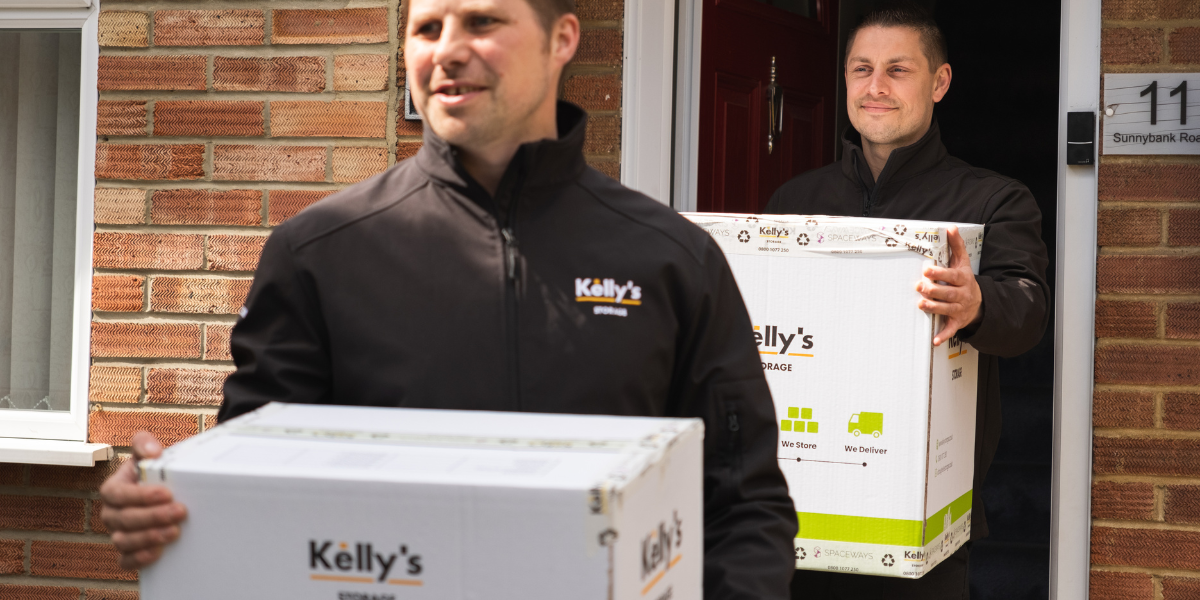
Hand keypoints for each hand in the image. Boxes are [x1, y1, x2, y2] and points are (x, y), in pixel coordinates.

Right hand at [99, 431, 186, 569]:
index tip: (166, 493)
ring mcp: (118, 534)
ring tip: (174, 532)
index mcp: (113, 490)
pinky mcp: (128, 551)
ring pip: (124, 541)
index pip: (118, 494)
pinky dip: (139, 559)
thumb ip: (144, 443)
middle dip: (153, 516)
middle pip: (125, 519)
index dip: (141, 495)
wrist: (165, 491)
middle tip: (179, 511)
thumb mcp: (146, 454)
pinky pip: (126, 561)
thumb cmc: (152, 474)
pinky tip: (157, 553)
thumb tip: (151, 450)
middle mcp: (112, 514)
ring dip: (149, 538)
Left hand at [916, 226, 981, 345]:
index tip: (927, 269)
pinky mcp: (958, 321)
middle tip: (920, 287)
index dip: (940, 273)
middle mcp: (962, 294)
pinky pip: (951, 329)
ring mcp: (960, 309)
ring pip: (946, 309)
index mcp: (963, 279)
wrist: (980, 302)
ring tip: (921, 304)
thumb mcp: (963, 262)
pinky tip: (934, 340)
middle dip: (933, 290)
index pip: (951, 276)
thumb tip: (951, 227)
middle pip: (947, 293)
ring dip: (934, 308)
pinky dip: (943, 335)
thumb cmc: (965, 280)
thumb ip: (956, 245)